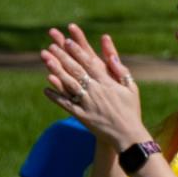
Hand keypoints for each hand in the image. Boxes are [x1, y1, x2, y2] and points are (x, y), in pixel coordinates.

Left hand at [40, 23, 146, 148]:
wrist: (128, 136)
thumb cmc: (131, 110)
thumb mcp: (131, 88)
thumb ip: (121, 71)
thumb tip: (112, 56)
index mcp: (107, 83)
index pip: (89, 62)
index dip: (78, 51)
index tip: (68, 40)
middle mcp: (95, 91)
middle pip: (76, 70)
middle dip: (63, 56)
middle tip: (52, 45)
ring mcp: (87, 103)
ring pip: (68, 84)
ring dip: (56, 71)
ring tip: (46, 59)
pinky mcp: (82, 116)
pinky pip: (66, 104)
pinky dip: (55, 96)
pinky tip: (45, 89)